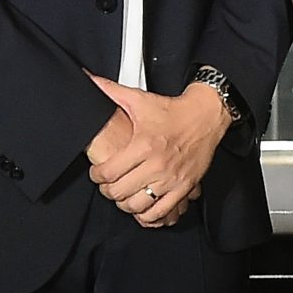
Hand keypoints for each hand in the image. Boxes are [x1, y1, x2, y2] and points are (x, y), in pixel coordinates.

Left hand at [87, 75, 230, 227]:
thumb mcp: (139, 99)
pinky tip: (143, 206)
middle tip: (108, 185)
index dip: (97, 176)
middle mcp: (158, 165)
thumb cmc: (172, 111)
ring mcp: (172, 179)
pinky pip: (162, 212)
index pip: (109, 173)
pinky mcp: (184, 187)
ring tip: (124, 195)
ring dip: (126, 204)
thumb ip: (110, 91)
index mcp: (144, 145)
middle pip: (120, 192)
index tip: (97, 174)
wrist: (205, 116)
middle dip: (108, 191)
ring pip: (139, 206)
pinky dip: (149, 215)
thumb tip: (88, 78)